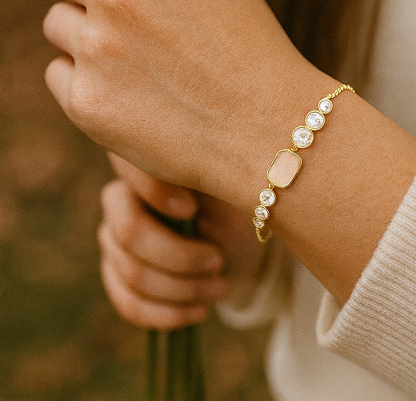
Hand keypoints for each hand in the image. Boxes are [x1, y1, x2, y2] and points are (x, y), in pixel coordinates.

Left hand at [43, 0, 325, 208]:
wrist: (272, 132)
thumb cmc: (256, 51)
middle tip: (125, 10)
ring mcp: (97, 48)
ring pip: (57, 20)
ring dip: (84, 31)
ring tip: (133, 55)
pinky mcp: (84, 100)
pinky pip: (58, 71)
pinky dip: (84, 77)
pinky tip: (128, 88)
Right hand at [99, 154, 262, 329]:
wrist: (239, 249)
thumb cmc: (236, 209)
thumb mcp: (230, 190)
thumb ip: (206, 178)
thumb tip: (191, 192)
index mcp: (145, 166)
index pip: (128, 169)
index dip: (155, 192)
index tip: (191, 209)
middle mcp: (120, 200)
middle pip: (129, 232)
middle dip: (179, 256)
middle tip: (217, 261)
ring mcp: (113, 239)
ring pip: (132, 274)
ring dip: (183, 289)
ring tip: (219, 286)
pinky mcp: (116, 276)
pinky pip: (129, 304)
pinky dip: (169, 313)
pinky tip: (200, 309)